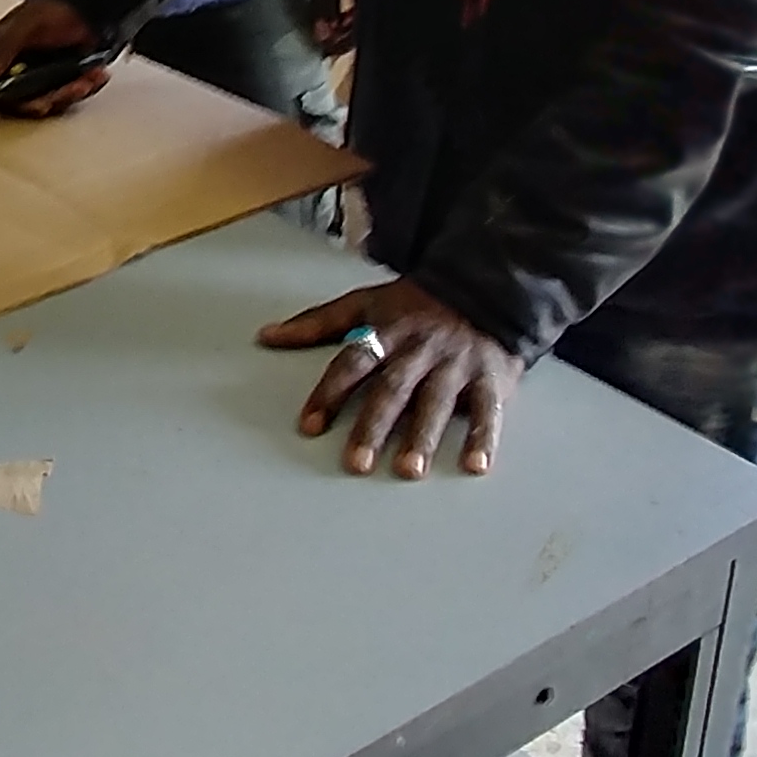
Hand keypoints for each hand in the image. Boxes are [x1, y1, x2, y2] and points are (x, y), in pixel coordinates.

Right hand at [0, 0, 112, 117]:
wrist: (89, 3)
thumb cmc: (55, 7)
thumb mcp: (26, 24)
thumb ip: (2, 49)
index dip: (17, 102)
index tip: (39, 102)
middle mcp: (13, 68)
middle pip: (25, 101)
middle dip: (53, 97)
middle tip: (72, 86)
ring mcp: (36, 75)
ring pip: (48, 101)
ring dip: (71, 93)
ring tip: (87, 78)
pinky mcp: (58, 80)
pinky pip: (67, 95)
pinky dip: (83, 87)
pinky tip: (94, 75)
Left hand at [258, 278, 522, 479]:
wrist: (485, 286)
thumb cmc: (417, 304)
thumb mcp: (366, 303)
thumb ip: (317, 323)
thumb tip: (266, 335)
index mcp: (387, 332)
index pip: (352, 363)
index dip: (329, 393)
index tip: (309, 426)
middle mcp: (419, 350)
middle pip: (392, 389)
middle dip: (373, 426)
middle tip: (357, 463)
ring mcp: (455, 365)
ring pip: (436, 402)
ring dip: (423, 437)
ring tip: (409, 470)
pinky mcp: (490, 378)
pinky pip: (488, 410)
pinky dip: (484, 438)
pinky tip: (475, 465)